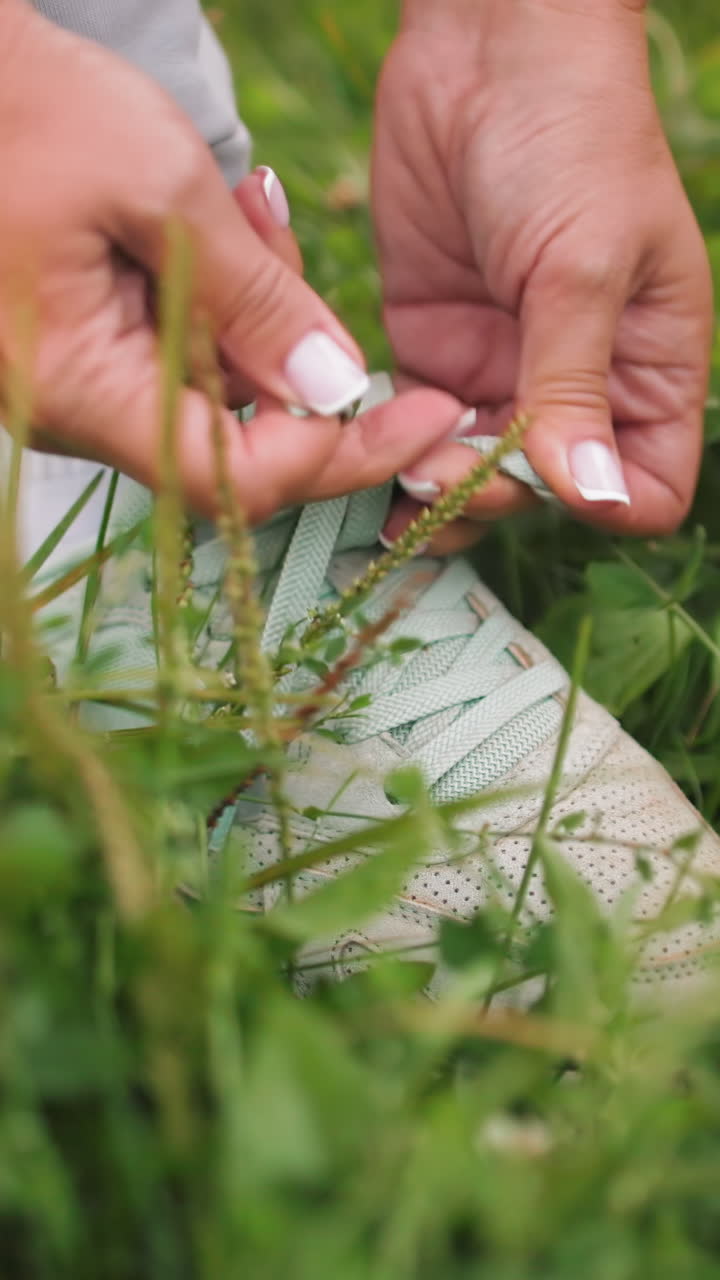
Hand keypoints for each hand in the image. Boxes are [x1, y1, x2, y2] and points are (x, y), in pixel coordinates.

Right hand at [0, 3, 461, 522]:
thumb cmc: (23, 107)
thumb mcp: (160, 188)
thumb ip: (258, 301)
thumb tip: (337, 391)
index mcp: (84, 390)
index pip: (235, 482)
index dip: (335, 455)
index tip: (419, 414)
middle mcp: (79, 411)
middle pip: (237, 439)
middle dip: (296, 356)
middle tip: (286, 243)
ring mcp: (83, 387)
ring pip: (219, 393)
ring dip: (260, 311)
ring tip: (244, 211)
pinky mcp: (89, 353)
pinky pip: (184, 354)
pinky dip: (220, 298)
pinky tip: (218, 226)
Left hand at [373, 0, 712, 552]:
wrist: (488, 46)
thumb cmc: (572, 140)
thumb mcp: (583, 265)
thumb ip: (574, 386)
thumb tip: (593, 498)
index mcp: (645, 369)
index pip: (644, 487)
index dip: (602, 503)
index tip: (545, 479)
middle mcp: (577, 382)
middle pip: (544, 491)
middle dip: (496, 495)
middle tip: (441, 470)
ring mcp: (502, 368)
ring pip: (474, 473)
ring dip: (438, 488)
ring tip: (401, 473)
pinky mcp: (434, 346)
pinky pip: (415, 426)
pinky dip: (392, 449)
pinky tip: (366, 452)